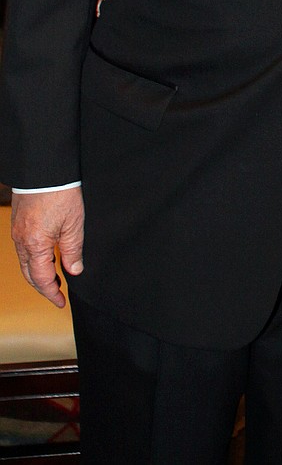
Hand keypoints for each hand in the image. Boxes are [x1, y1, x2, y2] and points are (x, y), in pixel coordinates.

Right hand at [11, 189, 84, 306]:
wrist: (45, 169)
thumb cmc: (61, 193)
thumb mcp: (74, 224)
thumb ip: (73, 250)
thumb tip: (74, 271)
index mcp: (36, 245)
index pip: (42, 279)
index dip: (52, 293)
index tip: (61, 302)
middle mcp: (22, 240)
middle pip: (29, 274)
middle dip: (43, 287)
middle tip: (57, 294)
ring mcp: (17, 231)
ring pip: (25, 261)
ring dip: (38, 273)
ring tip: (55, 277)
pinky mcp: (18, 221)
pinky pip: (23, 248)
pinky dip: (34, 258)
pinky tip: (46, 256)